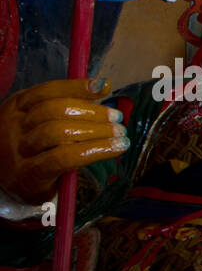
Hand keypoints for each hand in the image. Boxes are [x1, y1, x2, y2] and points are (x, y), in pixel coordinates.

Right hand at [0, 78, 125, 204]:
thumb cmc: (30, 151)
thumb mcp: (39, 124)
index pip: (47, 91)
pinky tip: (115, 148)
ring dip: (96, 131)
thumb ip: (63, 108)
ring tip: (119, 135)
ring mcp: (20, 151)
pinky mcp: (30, 174)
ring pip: (58, 132)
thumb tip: (101, 87)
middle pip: (54, 109)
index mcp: (16, 107)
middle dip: (91, 112)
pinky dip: (94, 151)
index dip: (77, 87)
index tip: (104, 86)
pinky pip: (63, 158)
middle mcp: (13, 125)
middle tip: (117, 118)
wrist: (3, 183)